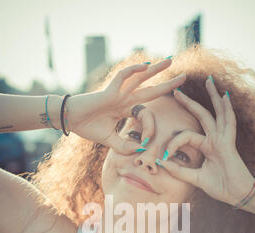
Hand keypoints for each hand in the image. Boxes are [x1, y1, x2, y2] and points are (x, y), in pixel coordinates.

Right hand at [66, 59, 185, 154]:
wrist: (71, 121)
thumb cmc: (88, 127)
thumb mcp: (110, 141)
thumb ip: (125, 146)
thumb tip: (141, 149)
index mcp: (125, 109)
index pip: (146, 111)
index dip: (150, 126)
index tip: (148, 141)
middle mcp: (124, 98)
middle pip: (150, 89)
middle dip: (166, 84)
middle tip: (183, 77)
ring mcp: (118, 93)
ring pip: (140, 78)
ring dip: (155, 70)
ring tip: (170, 61)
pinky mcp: (109, 92)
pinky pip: (123, 77)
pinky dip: (133, 71)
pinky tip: (144, 65)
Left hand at [158, 78, 254, 205]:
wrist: (236, 195)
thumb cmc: (220, 187)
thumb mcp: (195, 178)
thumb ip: (180, 171)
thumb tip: (162, 163)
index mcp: (208, 146)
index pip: (186, 136)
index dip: (174, 144)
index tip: (164, 157)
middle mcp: (215, 139)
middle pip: (202, 116)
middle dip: (189, 103)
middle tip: (176, 90)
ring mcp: (223, 139)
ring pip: (216, 113)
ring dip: (213, 97)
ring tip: (208, 81)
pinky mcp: (228, 143)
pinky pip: (228, 123)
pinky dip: (227, 110)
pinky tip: (224, 97)